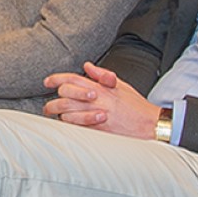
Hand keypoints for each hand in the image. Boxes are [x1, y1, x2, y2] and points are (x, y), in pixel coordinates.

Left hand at [41, 62, 157, 139]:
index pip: (73, 78)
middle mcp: (96, 99)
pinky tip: (66, 126)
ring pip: (67, 112)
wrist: (150, 124)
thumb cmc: (136, 106)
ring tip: (54, 116)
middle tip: (48, 105)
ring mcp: (96, 114)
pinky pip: (75, 127)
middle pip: (65, 94)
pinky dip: (68, 126)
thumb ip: (102, 75)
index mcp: (100, 87)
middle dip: (53, 99)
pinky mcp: (97, 129)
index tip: (47, 82)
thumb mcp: (120, 85)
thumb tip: (86, 66)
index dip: (57, 79)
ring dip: (57, 114)